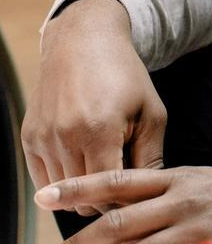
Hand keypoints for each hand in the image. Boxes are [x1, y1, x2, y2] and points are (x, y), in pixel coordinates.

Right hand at [21, 0, 166, 215]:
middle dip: (106, 199)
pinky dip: (64, 183)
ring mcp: (42, 139)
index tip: (140, 197)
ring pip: (62, 195)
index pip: (109, 190)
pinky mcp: (29, 139)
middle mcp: (64, 138)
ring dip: (84, 193)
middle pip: (84, 199)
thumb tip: (149, 197)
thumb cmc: (125, 77)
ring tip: (106, 173)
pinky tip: (85, 166)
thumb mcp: (151, 113)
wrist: (83, 44)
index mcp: (99, 131)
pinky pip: (44, 182)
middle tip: (124, 187)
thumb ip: (151, 158)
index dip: (127, 199)